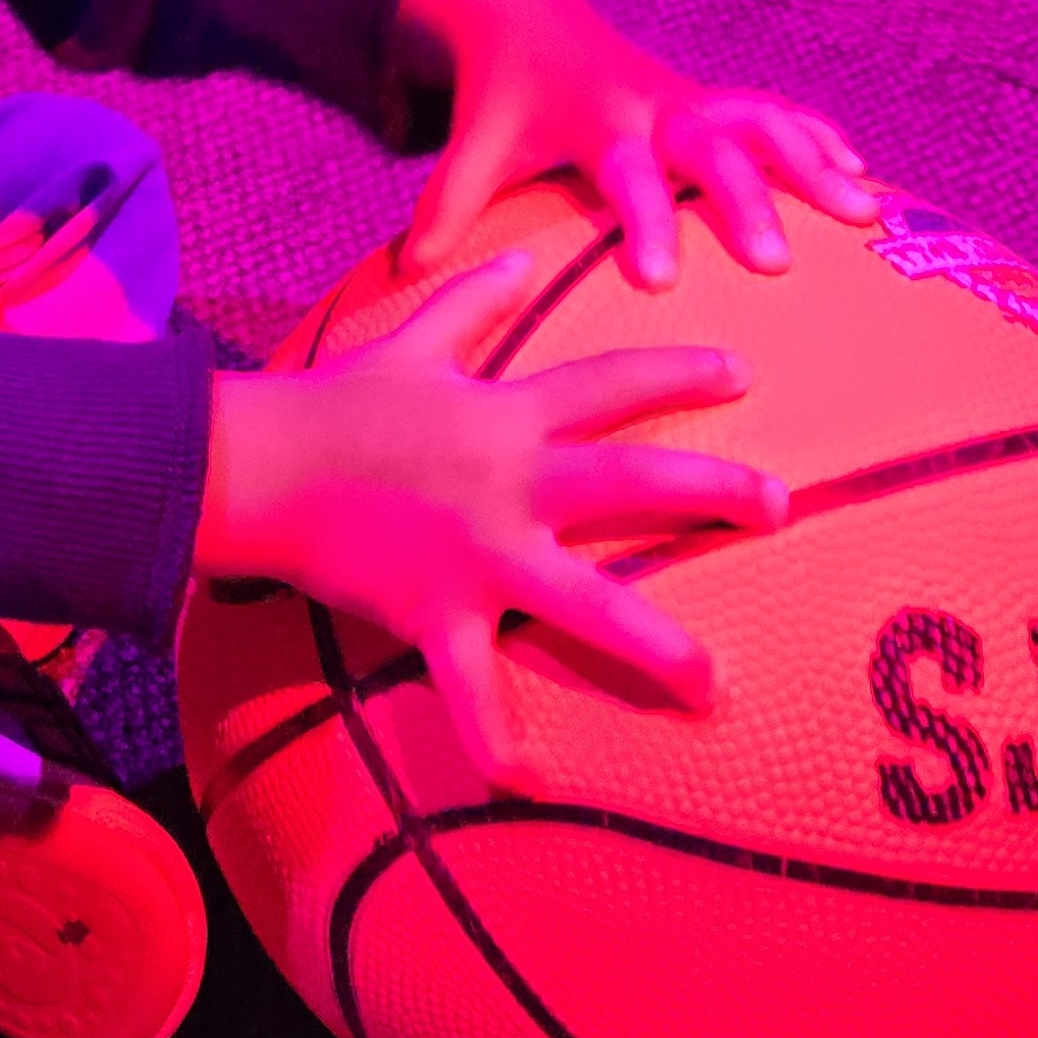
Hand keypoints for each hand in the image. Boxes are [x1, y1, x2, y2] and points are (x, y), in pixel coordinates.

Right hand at [198, 254, 783, 779]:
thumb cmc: (333, 404)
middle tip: (781, 504)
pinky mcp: (434, 612)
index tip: (744, 373)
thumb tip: (517, 253)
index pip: (611, 383)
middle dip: (711, 490)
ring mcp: (478, 553)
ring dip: (653, 644)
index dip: (679, 371)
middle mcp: (509, 483)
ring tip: (714, 683)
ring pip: (584, 601)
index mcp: (506, 416)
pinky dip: (496, 740)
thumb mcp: (410, 341)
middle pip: (629, 481)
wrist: (256, 464)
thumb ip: (471, 300)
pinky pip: (471, 688)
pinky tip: (532, 784)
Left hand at [397, 0, 875, 290]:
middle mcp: (652, 106)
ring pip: (760, 123)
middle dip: (746, 199)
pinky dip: (816, 137)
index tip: (660, 280)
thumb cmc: (500, 99)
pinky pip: (773, 114)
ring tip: (862, 214)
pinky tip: (862, 174)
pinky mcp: (709, 99)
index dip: (645, 221)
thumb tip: (406, 270)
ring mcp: (688, 98)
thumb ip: (448, 204)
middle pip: (710, 147)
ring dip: (811, 163)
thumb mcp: (476, 145)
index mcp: (596, 122)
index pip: (626, 175)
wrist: (524, 16)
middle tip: (776, 262)